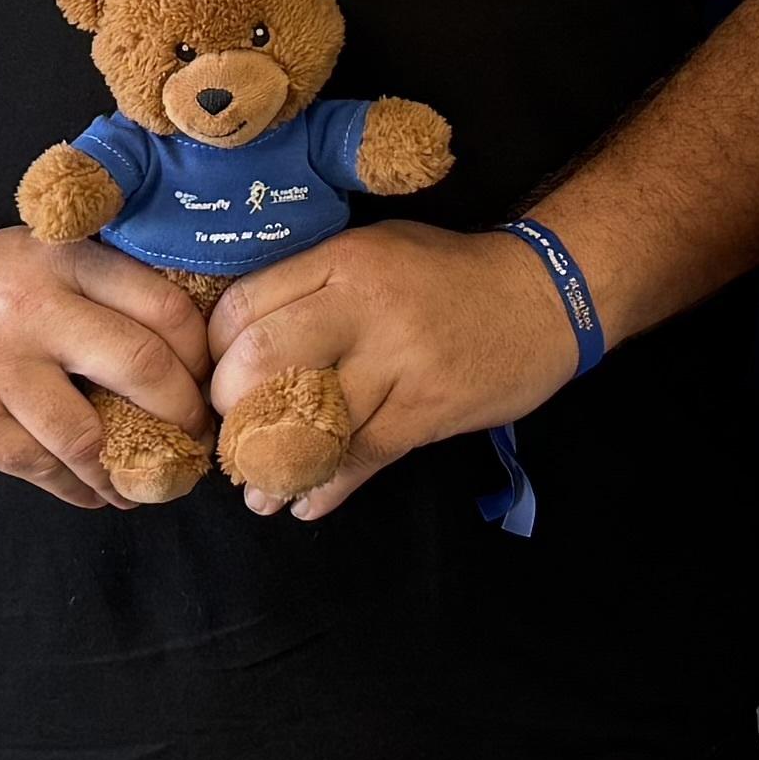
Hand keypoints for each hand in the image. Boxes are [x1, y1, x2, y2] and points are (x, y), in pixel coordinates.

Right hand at [0, 224, 213, 509]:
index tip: (210, 383)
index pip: (165, 306)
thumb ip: (101, 286)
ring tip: (147, 478)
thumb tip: (190, 351)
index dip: (200, 356)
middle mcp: (33, 305)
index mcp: (64, 259)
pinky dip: (80, 487)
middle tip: (193, 437)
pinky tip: (96, 490)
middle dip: (182, 414)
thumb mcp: (38, 257)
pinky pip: (43, 467)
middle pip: (142, 367)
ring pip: (91, 435)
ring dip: (129, 467)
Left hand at [205, 220, 580, 522]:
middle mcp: (363, 305)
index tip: (215, 380)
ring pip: (307, 419)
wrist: (542, 297)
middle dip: (231, 408)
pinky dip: (325, 490)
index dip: (216, 351)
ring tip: (256, 490)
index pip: (246, 305)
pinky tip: (305, 506)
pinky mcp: (425, 409)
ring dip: (271, 467)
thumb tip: (242, 342)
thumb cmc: (447, 276)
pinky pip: (359, 458)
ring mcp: (397, 359)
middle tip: (231, 434)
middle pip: (262, 359)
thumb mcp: (375, 254)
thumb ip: (314, 286)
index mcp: (343, 260)